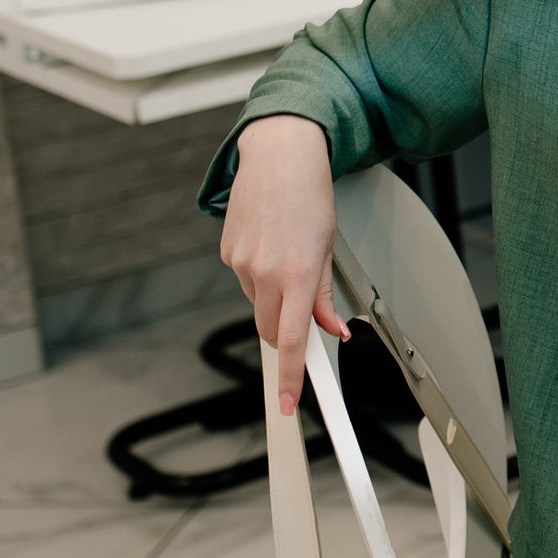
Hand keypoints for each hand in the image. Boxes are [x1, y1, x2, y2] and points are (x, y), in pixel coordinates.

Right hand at [218, 115, 348, 412]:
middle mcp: (263, 271)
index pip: (293, 340)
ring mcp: (240, 263)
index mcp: (295, 272)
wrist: (279, 155)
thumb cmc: (309, 194)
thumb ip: (324, 294)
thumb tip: (331, 328)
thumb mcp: (327, 247)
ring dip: (275, 299)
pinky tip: (271, 246)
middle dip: (288, 334)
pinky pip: (245, 282)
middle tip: (306, 314)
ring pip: (259, 306)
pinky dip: (260, 277)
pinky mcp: (226, 253)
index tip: (289, 401)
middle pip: (272, 330)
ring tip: (289, 258)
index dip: (292, 376)